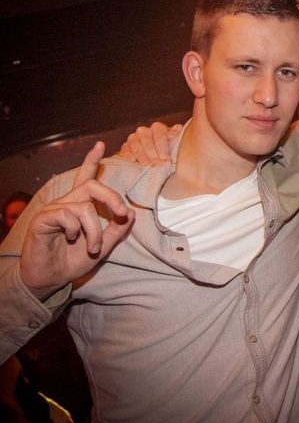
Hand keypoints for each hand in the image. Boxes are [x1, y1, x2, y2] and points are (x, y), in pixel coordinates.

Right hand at [20, 142, 134, 299]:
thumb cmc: (74, 260)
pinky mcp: (43, 219)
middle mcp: (67, 202)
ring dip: (94, 230)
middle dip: (112, 198)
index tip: (101, 144)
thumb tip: (131, 212)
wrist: (52, 278)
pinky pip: (67, 215)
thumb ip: (117, 230)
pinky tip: (70, 239)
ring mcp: (54, 209)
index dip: (92, 160)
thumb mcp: (103, 246)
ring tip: (92, 247)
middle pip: (93, 186)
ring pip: (84, 206)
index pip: (86, 177)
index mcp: (80, 205)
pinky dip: (75, 230)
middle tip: (121, 213)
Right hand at [119, 122, 180, 164]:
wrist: (154, 155)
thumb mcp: (173, 142)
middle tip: (158, 165)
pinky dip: (128, 154)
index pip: (160, 137)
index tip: (167, 161)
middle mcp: (144, 131)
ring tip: (147, 165)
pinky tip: (132, 160)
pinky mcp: (126, 146)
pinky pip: (125, 149)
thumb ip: (175, 134)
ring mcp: (133, 138)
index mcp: (158, 128)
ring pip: (136, 145)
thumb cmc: (166, 149)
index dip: (163, 149)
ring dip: (142, 156)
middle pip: (147, 141)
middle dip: (153, 154)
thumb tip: (179, 128)